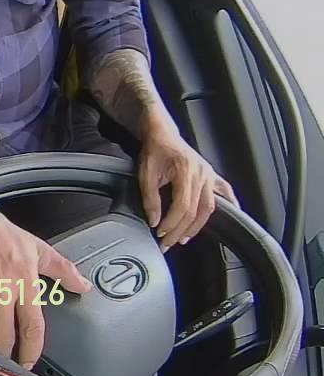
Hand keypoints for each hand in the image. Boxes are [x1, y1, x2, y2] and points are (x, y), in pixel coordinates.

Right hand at [0, 190, 91, 369]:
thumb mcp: (35, 247)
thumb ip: (62, 270)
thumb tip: (84, 286)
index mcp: (24, 282)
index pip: (32, 327)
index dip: (31, 350)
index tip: (27, 361)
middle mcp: (2, 289)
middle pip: (3, 335)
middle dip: (3, 351)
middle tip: (1, 357)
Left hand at [138, 126, 236, 249]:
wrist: (162, 133)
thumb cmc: (155, 149)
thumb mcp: (146, 173)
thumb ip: (150, 198)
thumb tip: (154, 220)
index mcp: (186, 171)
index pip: (183, 206)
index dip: (172, 223)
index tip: (160, 232)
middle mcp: (202, 174)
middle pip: (196, 211)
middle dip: (181, 230)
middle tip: (168, 242)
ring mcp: (209, 175)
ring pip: (209, 207)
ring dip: (197, 225)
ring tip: (184, 237)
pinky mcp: (212, 175)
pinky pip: (224, 192)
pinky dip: (229, 205)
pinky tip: (230, 214)